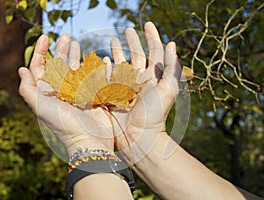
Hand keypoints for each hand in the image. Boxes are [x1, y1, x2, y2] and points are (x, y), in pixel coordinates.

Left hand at [18, 34, 114, 155]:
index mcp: (47, 92)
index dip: (41, 51)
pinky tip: (96, 57)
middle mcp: (61, 90)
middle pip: (59, 64)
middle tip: (66, 35)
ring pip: (75, 68)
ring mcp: (78, 92)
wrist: (89, 141)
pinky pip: (93, 76)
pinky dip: (94, 66)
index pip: (41, 67)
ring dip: (76, 55)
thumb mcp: (41, 108)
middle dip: (61, 49)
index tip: (45, 36)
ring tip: (78, 43)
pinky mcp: (93, 95)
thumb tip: (21, 69)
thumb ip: (28, 89)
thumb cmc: (63, 125)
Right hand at [110, 22, 181, 161]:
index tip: (147, 24)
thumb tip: (171, 44)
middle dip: (132, 42)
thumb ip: (171, 67)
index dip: (151, 37)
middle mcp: (140, 80)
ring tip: (112, 41)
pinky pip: (108, 77)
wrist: (139, 138)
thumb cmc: (155, 115)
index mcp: (154, 77)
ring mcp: (126, 87)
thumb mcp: (168, 90)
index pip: (154, 52)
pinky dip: (105, 68)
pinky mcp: (114, 94)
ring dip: (117, 52)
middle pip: (136, 55)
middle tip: (126, 29)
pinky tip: (103, 61)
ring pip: (121, 64)